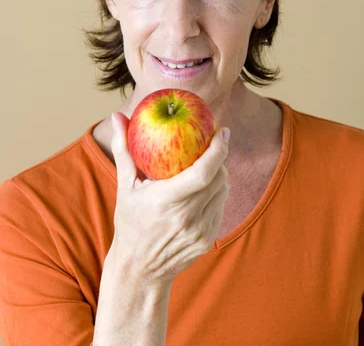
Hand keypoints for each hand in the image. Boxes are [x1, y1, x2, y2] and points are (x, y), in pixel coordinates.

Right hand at [107, 111, 229, 288]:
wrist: (139, 270)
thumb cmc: (129, 222)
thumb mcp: (124, 186)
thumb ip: (123, 149)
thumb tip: (117, 115)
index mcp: (166, 201)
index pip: (203, 172)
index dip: (218, 149)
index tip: (223, 131)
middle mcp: (186, 218)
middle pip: (219, 178)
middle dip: (220, 157)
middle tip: (215, 141)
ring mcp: (200, 231)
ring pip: (224, 191)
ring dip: (221, 173)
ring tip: (209, 163)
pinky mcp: (208, 240)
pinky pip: (221, 206)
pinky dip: (217, 192)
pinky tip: (206, 187)